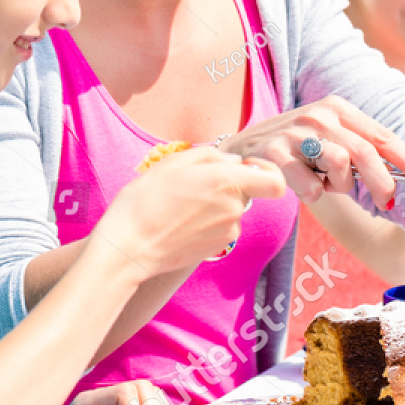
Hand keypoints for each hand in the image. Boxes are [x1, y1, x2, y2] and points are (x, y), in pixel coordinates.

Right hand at [96, 147, 286, 275]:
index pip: (276, 182)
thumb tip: (234, 162)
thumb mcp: (173, 163)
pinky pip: (222, 227)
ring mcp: (228, 230)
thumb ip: (212, 156)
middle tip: (195, 185)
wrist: (128, 247)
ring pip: (233, 209)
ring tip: (181, 205)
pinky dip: (208, 222)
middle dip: (229, 185)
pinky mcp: (218, 248)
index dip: (270, 173)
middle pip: (248, 192)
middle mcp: (234, 208)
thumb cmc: (145, 201)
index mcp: (227, 181)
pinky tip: (181, 221)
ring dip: (215, 204)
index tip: (251, 168)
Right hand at [223, 96, 404, 208]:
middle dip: (383, 181)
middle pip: (366, 151)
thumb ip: (360, 154)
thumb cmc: (295, 151)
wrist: (239, 152)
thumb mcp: (329, 144)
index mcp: (338, 108)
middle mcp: (319, 114)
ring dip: (340, 186)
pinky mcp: (273, 152)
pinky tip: (304, 189)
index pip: (382, 135)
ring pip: (340, 164)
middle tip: (389, 202)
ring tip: (327, 185)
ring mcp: (295, 131)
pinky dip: (313, 194)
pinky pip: (309, 184)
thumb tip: (404, 178)